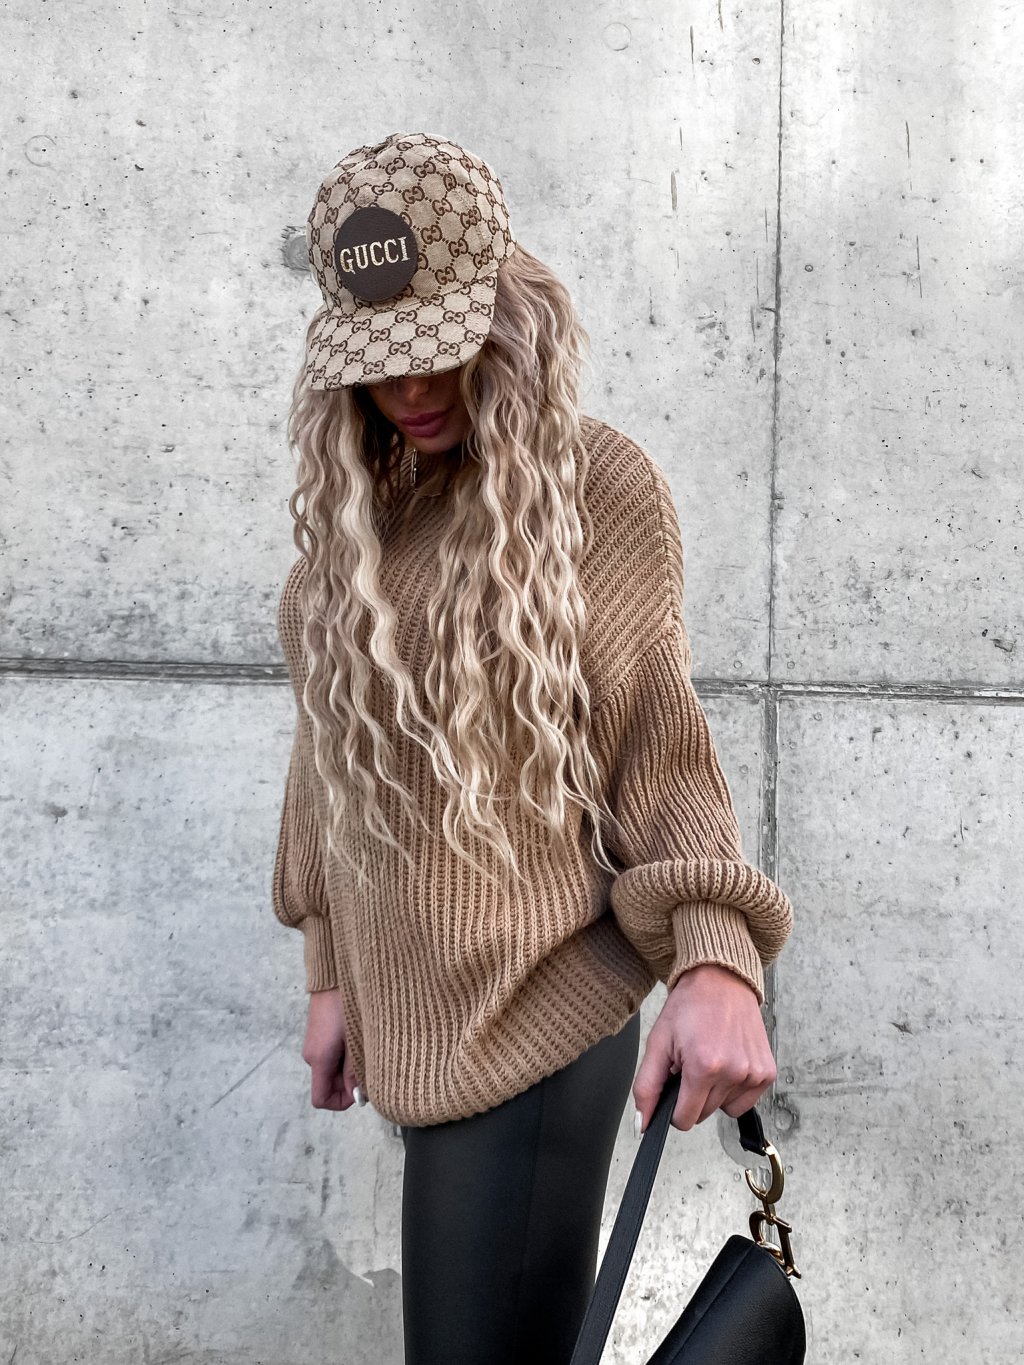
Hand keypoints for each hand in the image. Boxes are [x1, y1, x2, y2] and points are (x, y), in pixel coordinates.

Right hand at [302, 988, 358, 1110]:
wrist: (334, 974)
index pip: (321, 1099)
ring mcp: (314, 1044)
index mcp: (319, 1059)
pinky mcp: (319, 1034)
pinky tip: (359, 1038)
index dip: (341, 1102)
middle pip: (328, 1085)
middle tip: (370, 1064)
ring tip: (365, 1047)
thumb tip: (357, 1096)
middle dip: (349, 1083)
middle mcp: (312, 1056)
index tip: (361, 1089)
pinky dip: (345, 1055)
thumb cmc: (346, 1004)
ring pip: (332, 1070)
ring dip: (349, 1067)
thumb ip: (355, 1070)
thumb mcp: (355, 1039)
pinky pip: (331, 1055)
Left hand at [633, 964, 776, 1132]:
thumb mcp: (658, 1043)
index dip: (674, 1106)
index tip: (676, 1084)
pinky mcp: (767, 1072)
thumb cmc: (689, 1007)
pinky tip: (728, 1063)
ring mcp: (753, 1073)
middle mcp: (733, 1072)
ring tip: (711, 1059)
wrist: (720, 980)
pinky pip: (745, 1102)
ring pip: (724, 1109)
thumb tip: (641, 1125)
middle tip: (692, 1063)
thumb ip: (647, 1088)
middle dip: (693, 1095)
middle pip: (704, 1115)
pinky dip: (734, 1090)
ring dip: (714, 1093)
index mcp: (704, 1067)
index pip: (685, 1120)